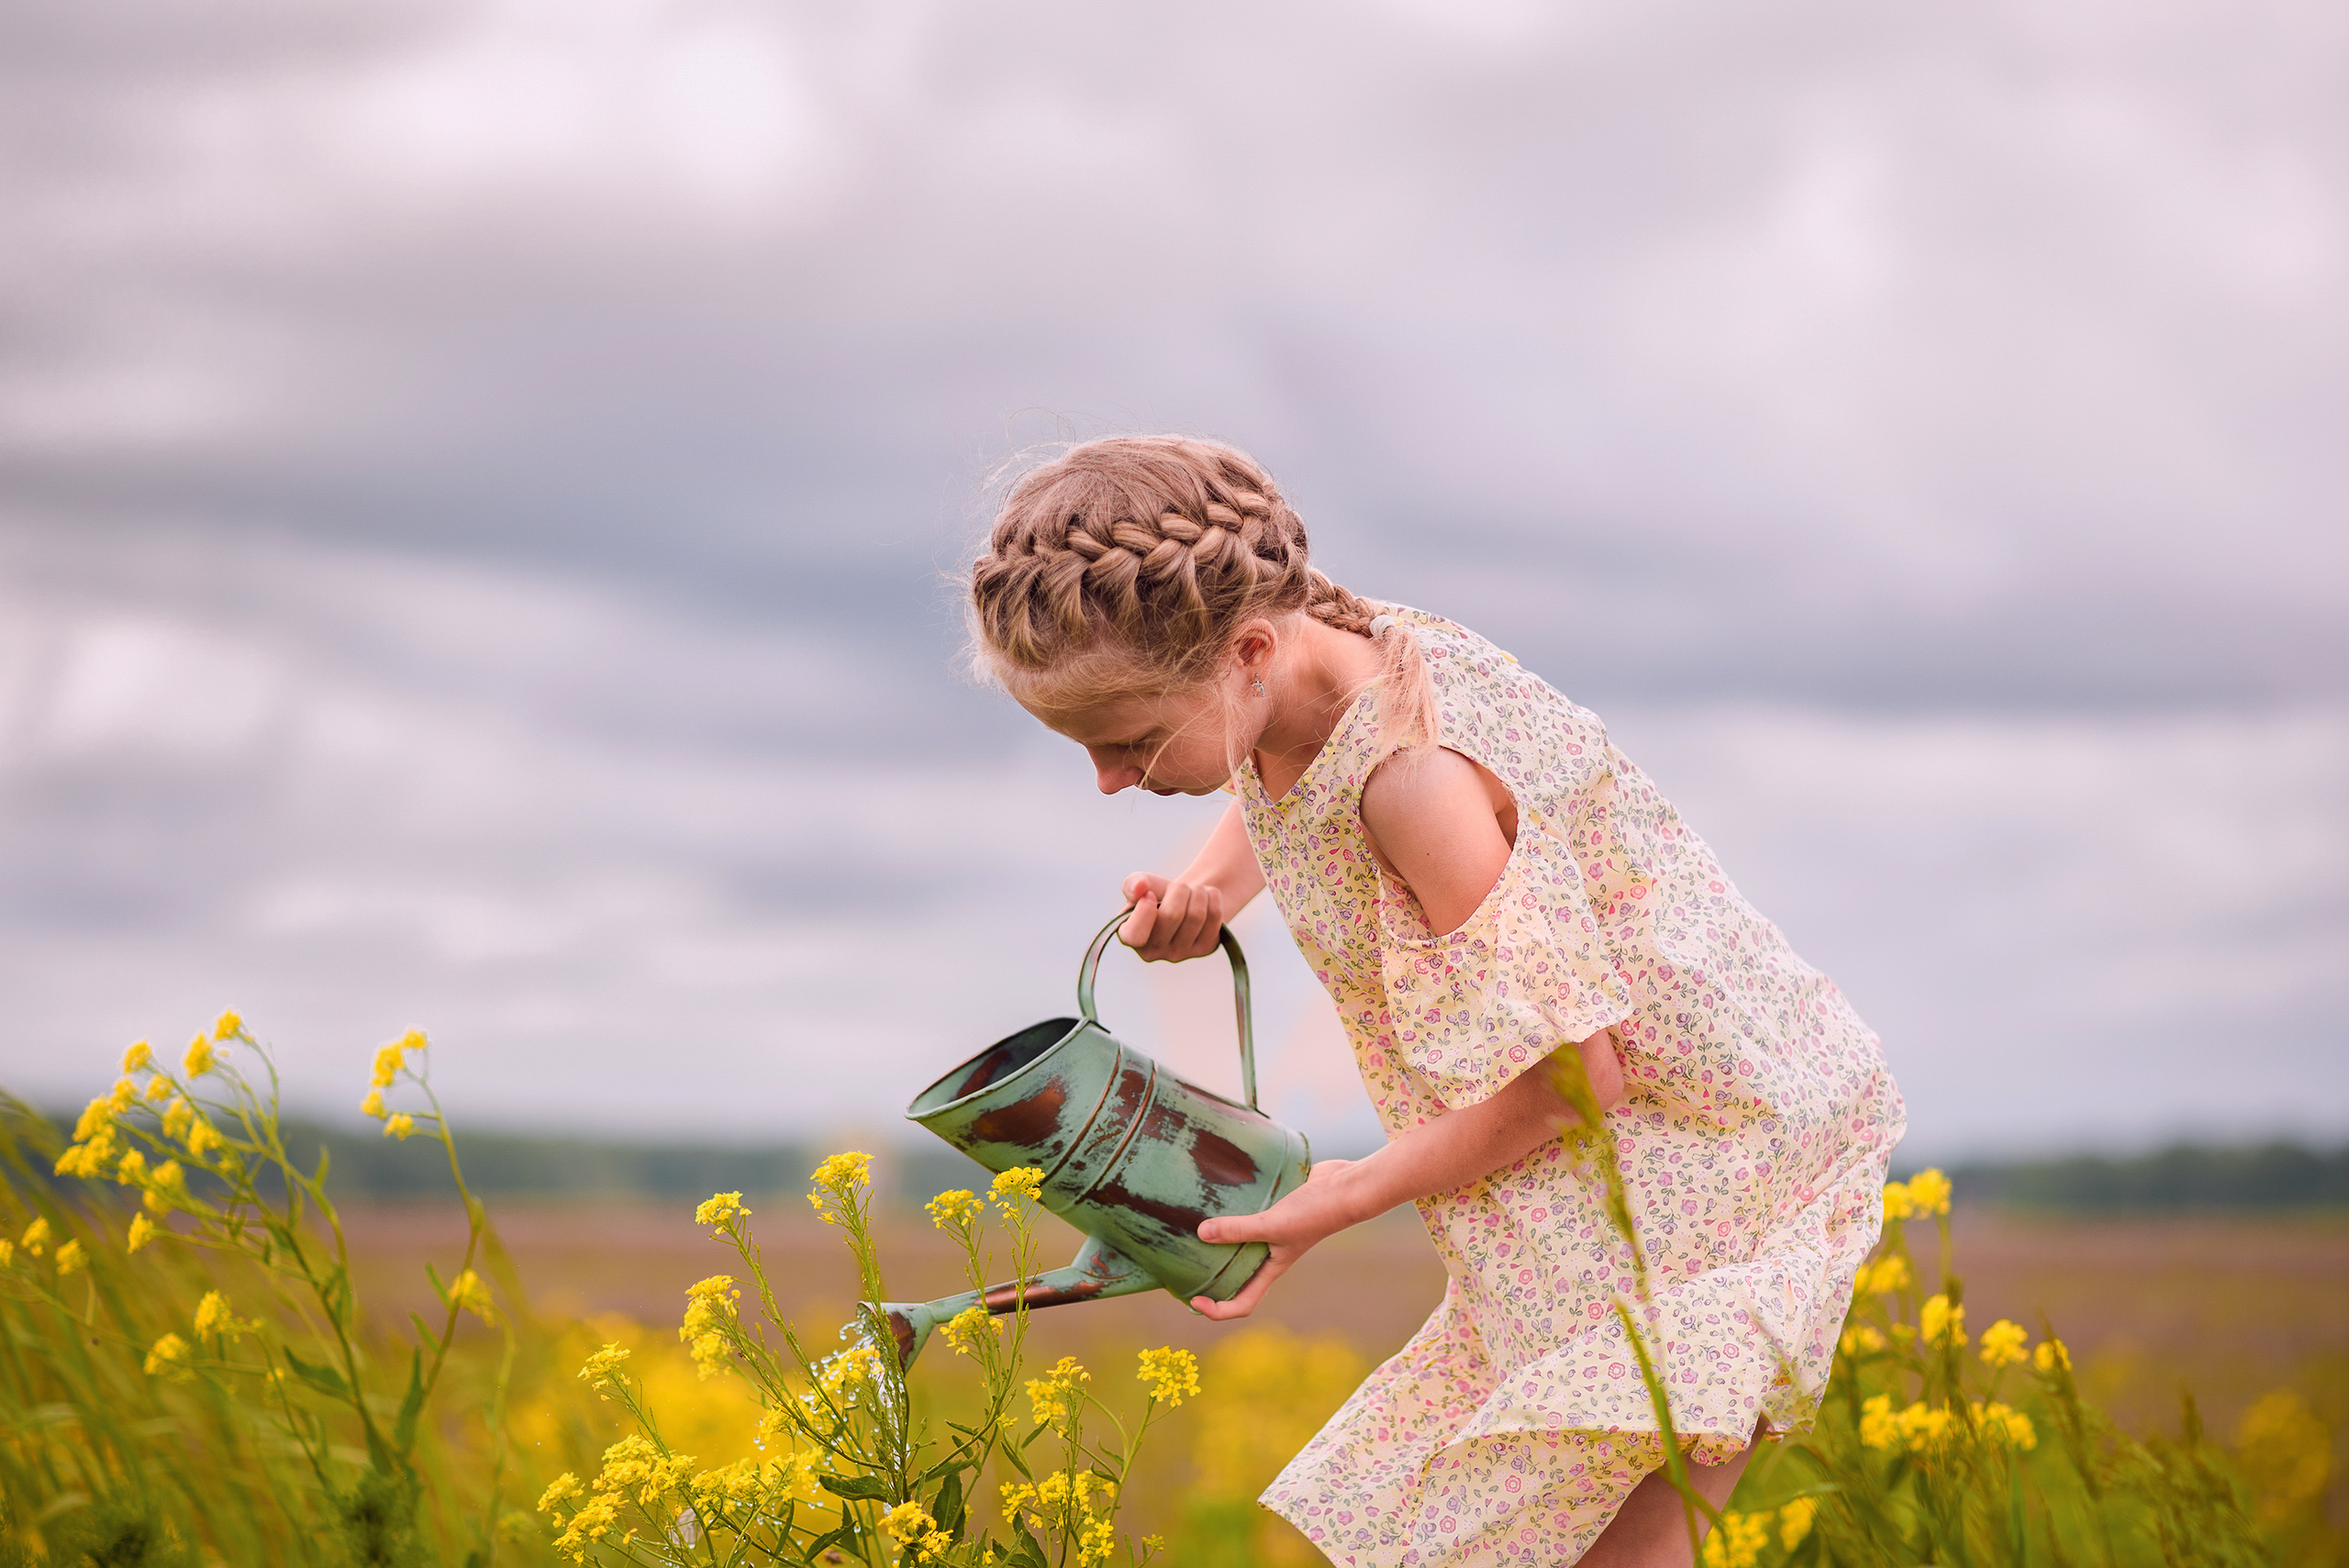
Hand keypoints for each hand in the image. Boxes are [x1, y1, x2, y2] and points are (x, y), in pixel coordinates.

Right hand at [1119, 873, 1225, 962]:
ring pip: (1196, 914)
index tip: (1151, 895)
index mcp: (1130, 937)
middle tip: (1179, 886)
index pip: (1135, 935)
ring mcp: (1181, 953)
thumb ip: (1133, 883)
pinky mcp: (1205, 948)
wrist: (1186, 899)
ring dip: (1198, 891)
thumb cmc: (1158, 893)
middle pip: (1173, 915)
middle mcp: (1154, 952)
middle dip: (1180, 889)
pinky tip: (1205, 899)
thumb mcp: (1142, 884)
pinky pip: (1215, 916)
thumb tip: (1139, 887)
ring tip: (1193, 891)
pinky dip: (1213, 896)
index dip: (1145, 911)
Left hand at [1189, 1158, 1360, 1320]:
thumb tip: (1201, 1233)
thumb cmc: (1315, 1213)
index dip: (1217, 1310)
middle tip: (1181, 1266)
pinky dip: (1231, 1212)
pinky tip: (1214, 1197)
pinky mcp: (1273, 1208)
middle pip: (1235, 1276)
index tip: (1194, 1300)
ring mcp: (1271, 1231)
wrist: (1346, 1186)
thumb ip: (1238, 1229)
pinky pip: (1246, 1215)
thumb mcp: (1273, 1224)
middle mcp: (1269, 1255)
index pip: (1243, 1304)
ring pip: (1238, 1243)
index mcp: (1271, 1269)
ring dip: (1218, 1240)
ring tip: (1189, 1229)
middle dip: (1209, 1277)